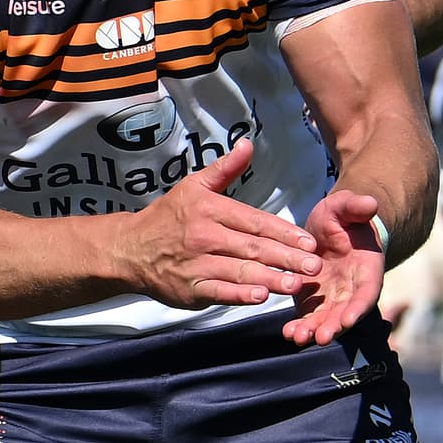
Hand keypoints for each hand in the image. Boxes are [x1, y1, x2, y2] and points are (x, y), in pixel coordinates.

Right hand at [112, 141, 319, 308]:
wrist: (127, 250)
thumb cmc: (166, 217)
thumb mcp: (192, 186)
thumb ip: (224, 169)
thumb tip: (248, 145)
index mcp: (209, 210)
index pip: (254, 221)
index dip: (284, 232)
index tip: (309, 242)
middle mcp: (203, 236)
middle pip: (252, 248)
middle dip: (286, 257)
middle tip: (315, 265)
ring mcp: (195, 264)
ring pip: (239, 271)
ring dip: (270, 278)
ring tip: (297, 283)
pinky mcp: (188, 289)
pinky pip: (217, 292)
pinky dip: (238, 295)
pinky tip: (260, 297)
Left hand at [284, 188, 386, 345]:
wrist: (329, 226)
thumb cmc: (342, 216)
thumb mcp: (344, 206)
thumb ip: (356, 206)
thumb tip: (370, 203)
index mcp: (366, 268)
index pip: (366, 291)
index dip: (359, 306)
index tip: (349, 319)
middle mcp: (352, 287)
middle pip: (346, 312)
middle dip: (334, 326)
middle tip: (320, 337)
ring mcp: (332, 296)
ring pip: (327, 318)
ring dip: (314, 330)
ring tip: (298, 338)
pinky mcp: (314, 299)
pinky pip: (309, 316)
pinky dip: (301, 326)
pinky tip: (288, 333)